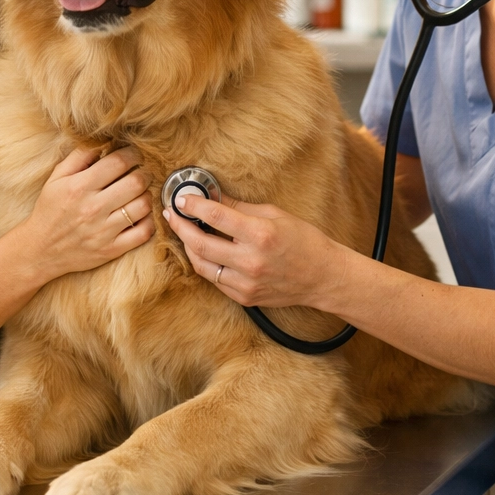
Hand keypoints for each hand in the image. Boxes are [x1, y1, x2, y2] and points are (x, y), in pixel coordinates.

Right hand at [18, 146, 154, 284]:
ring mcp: (104, 231)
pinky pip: (144, 232)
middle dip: (144, 172)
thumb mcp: (57, 178)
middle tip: (142, 172)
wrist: (40, 250)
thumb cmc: (50, 210)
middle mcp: (93, 208)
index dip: (132, 154)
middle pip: (136, 182)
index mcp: (79, 187)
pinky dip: (149, 220)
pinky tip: (142, 214)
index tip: (134, 154)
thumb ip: (80, 156)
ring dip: (147, 195)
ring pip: (143, 205)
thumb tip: (104, 140)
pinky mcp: (112, 249)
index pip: (119, 162)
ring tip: (140, 192)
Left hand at [162, 193, 346, 309]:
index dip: (193, 205)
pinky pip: (214, 280)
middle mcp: (250, 261)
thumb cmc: (303, 240)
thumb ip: (239, 208)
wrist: (322, 276)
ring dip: (188, 247)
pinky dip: (205, 264)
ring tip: (183, 233)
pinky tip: (203, 251)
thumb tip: (212, 197)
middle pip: (200, 244)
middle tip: (172, 215)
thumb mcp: (274, 215)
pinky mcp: (244, 297)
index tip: (181, 199)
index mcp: (260, 234)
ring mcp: (246, 283)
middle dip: (180, 227)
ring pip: (202, 265)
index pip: (215, 216)